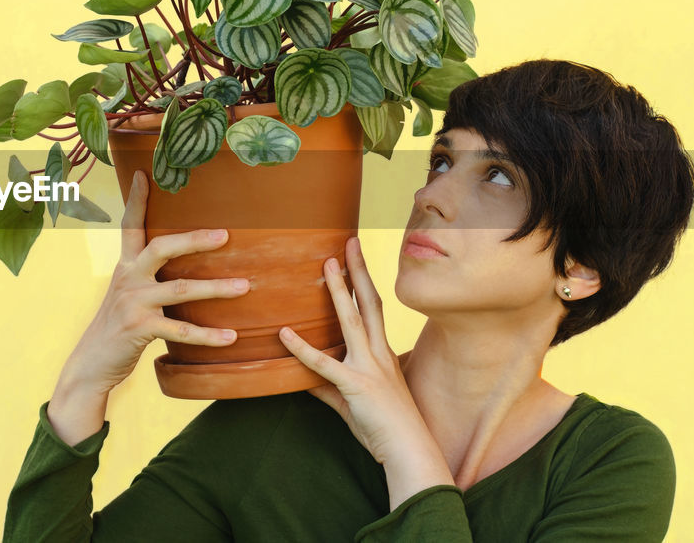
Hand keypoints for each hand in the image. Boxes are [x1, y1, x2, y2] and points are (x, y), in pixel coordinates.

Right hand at [59, 170, 251, 395]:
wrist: (91, 362)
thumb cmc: (117, 327)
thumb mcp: (127, 294)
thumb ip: (147, 277)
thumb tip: (180, 264)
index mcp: (125, 266)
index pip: (129, 226)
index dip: (136, 200)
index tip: (143, 173)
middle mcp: (128, 278)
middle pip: (161, 248)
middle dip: (194, 240)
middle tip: (226, 236)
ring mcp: (133, 303)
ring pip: (180, 290)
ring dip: (216, 288)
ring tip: (245, 287)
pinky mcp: (139, 329)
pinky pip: (180, 331)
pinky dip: (208, 335)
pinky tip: (231, 337)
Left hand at [278, 236, 426, 464]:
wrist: (408, 451)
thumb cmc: (385, 430)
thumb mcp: (353, 403)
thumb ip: (328, 388)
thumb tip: (304, 380)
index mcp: (381, 354)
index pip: (373, 308)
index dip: (364, 281)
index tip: (354, 256)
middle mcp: (378, 354)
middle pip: (369, 302)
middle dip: (358, 271)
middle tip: (348, 241)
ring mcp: (369, 368)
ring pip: (353, 320)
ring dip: (339, 291)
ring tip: (327, 264)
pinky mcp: (356, 386)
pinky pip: (324, 365)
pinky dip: (303, 349)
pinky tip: (285, 334)